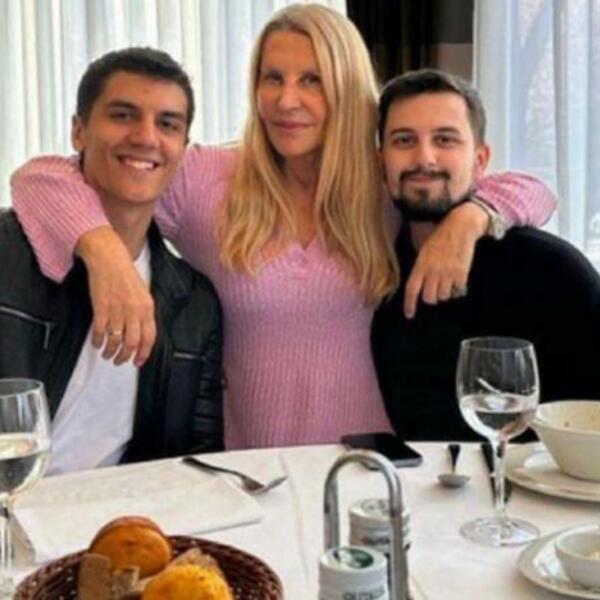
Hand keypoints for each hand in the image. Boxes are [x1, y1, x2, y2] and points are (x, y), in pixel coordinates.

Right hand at [77, 227, 155, 365]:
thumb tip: (141, 334)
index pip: (149, 338)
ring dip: (110, 351)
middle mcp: (134, 311)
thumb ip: (143, 313)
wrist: (109, 258)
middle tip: (120, 361)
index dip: (143, 353)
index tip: (138, 362)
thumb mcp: (143, 293)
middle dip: (125, 357)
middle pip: (132, 343)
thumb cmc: (125, 274)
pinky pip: (100, 331)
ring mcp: (117, 310)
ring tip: (107, 354)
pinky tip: (96, 343)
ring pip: (115, 340)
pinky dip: (97, 341)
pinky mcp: (101, 307)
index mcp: (147, 307)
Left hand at [403, 202, 488, 317]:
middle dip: (432, 298)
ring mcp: (447, 273)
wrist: (460, 226)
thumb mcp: (424, 249)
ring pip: (444, 296)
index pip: (411, 289)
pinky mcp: (462, 273)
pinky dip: (459, 289)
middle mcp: (432, 271)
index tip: (409, 315)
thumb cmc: (440, 236)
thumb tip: (418, 284)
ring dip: (446, 293)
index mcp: (420, 264)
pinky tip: (459, 281)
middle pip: (429, 298)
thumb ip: (420, 267)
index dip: (409, 304)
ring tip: (448, 282)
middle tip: (436, 291)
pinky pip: (459, 291)